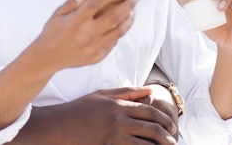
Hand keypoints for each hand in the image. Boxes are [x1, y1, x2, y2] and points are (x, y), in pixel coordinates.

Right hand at [10, 87, 177, 144]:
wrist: (58, 127)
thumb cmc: (78, 110)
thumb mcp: (101, 96)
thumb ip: (126, 92)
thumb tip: (150, 91)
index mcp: (117, 105)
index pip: (150, 112)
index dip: (165, 119)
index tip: (171, 126)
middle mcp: (118, 121)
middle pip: (153, 129)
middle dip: (167, 136)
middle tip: (173, 140)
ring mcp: (113, 137)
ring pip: (146, 144)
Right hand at [31, 0, 138, 72]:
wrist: (47, 58)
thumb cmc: (52, 33)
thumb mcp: (57, 14)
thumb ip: (72, 2)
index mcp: (76, 21)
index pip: (96, 2)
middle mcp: (87, 34)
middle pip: (114, 17)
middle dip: (128, 4)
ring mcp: (94, 47)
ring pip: (119, 31)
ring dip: (129, 18)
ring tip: (133, 9)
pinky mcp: (97, 56)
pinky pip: (113, 42)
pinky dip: (120, 31)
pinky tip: (122, 23)